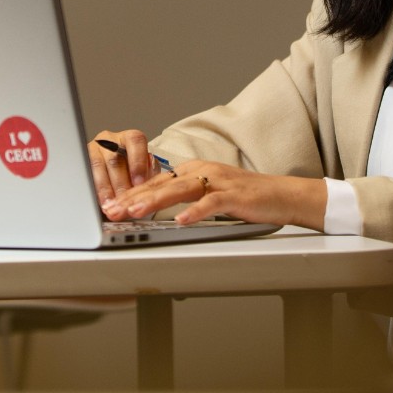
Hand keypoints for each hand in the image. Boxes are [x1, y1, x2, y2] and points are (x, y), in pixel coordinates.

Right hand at [89, 130, 159, 205]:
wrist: (116, 172)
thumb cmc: (133, 170)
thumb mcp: (145, 169)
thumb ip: (148, 174)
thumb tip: (147, 186)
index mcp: (130, 138)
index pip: (135, 142)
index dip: (138, 163)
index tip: (139, 182)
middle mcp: (111, 140)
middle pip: (115, 158)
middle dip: (120, 183)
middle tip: (125, 201)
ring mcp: (95, 149)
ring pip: (98, 166)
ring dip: (106, 188)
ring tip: (112, 205)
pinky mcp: (83, 160)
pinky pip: (87, 174)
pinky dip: (95, 189)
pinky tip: (100, 200)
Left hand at [101, 160, 326, 231]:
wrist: (282, 195)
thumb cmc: (245, 197)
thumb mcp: (209, 194)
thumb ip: (185, 197)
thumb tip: (155, 207)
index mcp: (194, 170)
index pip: (156, 182)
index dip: (131, 194)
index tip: (110, 206)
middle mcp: (203, 172)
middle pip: (161, 184)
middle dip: (133, 198)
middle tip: (112, 210)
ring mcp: (219, 182)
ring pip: (180, 190)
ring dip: (155, 201)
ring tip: (135, 212)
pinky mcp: (235, 196)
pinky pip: (211, 204)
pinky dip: (196, 212)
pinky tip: (181, 221)